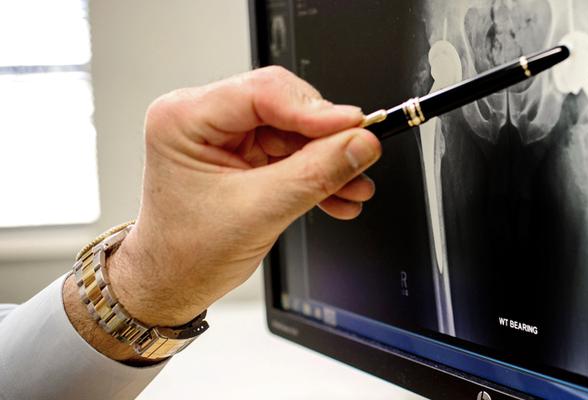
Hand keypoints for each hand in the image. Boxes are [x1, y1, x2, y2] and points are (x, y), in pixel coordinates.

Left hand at [87, 67, 379, 337]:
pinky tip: (340, 194)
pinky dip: (320, 174)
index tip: (355, 126)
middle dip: (327, 139)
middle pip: (285, 107)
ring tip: (355, 186)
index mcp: (184, 118)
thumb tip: (359, 144)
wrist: (173, 285)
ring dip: (330, 161)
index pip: (263, 92)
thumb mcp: (258, 212)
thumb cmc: (186, 253)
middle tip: (360, 156)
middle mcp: (204, 118)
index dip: (315, 110)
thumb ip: (315, 174)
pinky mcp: (246, 155)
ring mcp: (227, 136)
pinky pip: (295, 153)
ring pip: (297, 132)